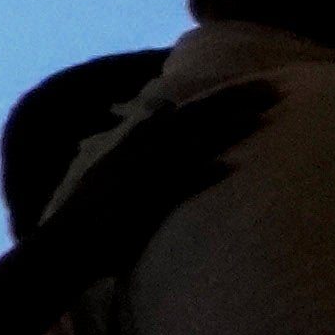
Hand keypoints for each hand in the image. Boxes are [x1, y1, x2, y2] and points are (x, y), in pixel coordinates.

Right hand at [34, 74, 282, 294]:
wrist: (62, 248)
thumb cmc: (91, 216)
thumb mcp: (111, 167)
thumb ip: (139, 141)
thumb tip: (164, 110)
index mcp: (133, 146)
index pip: (183, 113)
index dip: (220, 98)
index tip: (255, 86)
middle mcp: (138, 154)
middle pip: (192, 119)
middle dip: (231, 101)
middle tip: (272, 88)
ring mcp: (140, 176)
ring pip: (189, 144)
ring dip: (224, 129)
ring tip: (262, 116)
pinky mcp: (140, 204)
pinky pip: (174, 186)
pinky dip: (200, 175)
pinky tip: (229, 168)